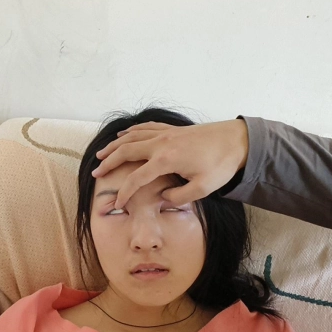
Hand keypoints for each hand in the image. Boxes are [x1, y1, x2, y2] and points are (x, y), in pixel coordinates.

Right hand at [92, 119, 248, 208]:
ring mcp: (165, 133)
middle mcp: (161, 143)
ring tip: (101, 155)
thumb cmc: (221, 164)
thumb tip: (161, 198)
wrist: (236, 139)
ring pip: (131, 137)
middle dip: (108, 163)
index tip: (117, 204)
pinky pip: (144, 128)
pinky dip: (131, 132)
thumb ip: (179, 197)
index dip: (125, 192)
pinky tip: (124, 135)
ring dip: (114, 146)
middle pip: (126, 151)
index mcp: (166, 160)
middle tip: (95, 173)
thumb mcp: (202, 188)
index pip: (137, 178)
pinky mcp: (172, 129)